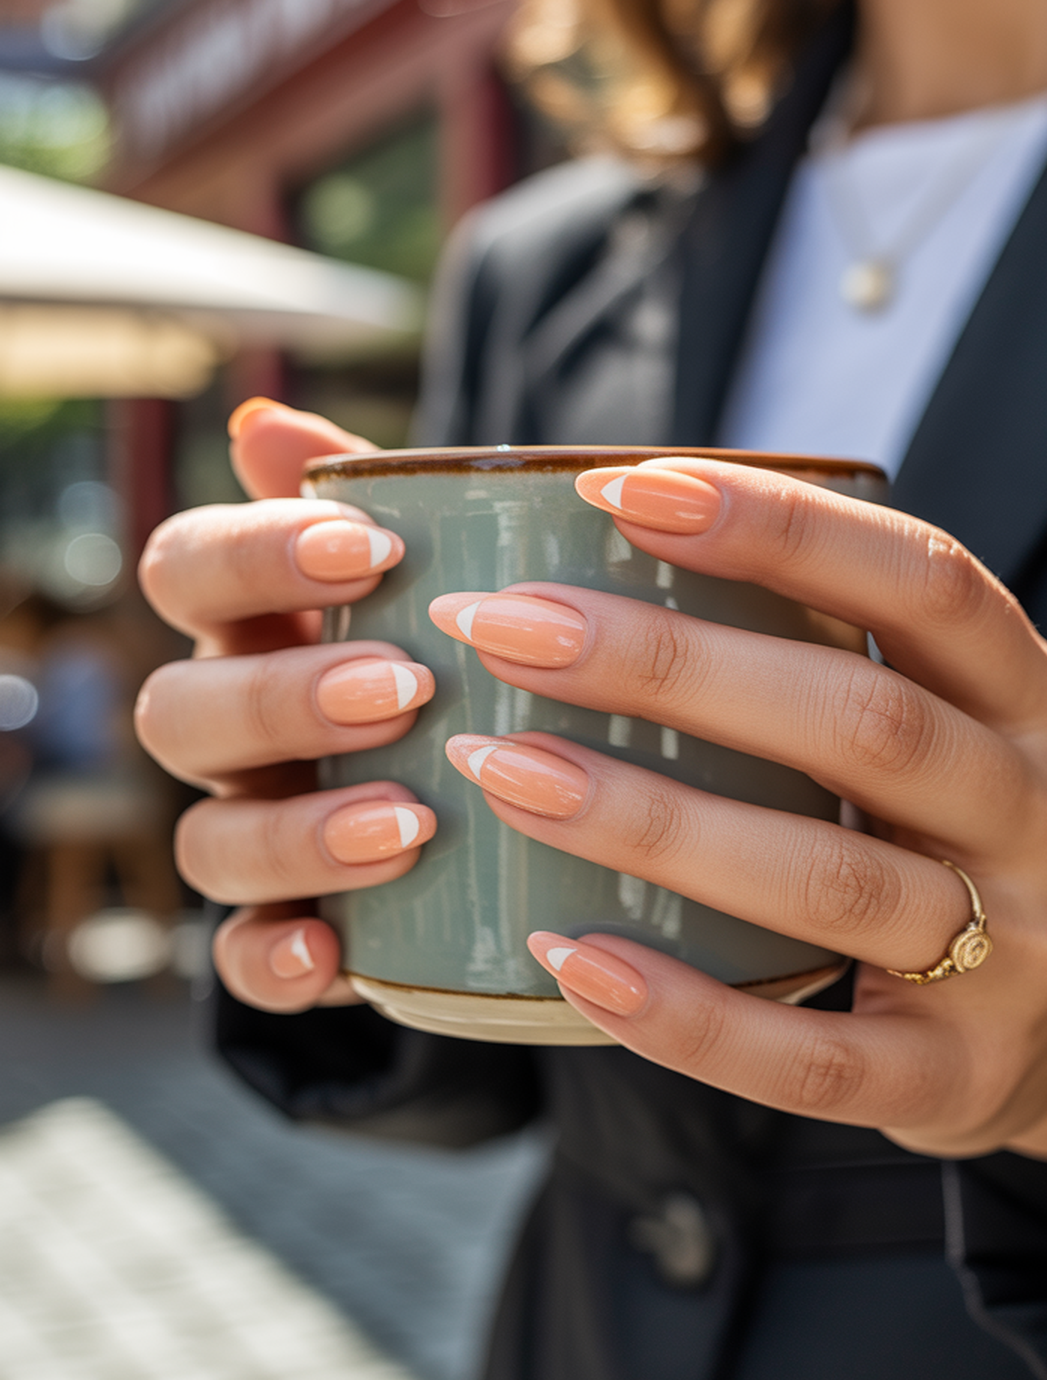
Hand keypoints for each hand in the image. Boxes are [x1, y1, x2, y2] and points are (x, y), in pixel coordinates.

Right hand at [135, 401, 438, 1012]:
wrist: (532, 784)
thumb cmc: (475, 643)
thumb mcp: (452, 566)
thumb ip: (380, 493)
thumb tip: (265, 419)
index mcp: (257, 622)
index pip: (186, 568)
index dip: (255, 554)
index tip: (374, 549)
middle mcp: (233, 728)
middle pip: (180, 712)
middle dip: (282, 698)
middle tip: (405, 689)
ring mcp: (252, 831)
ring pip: (206, 844)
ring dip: (295, 832)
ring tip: (410, 823)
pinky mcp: (288, 931)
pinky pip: (240, 960)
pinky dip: (275, 959)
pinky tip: (331, 951)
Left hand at [430, 458, 1046, 1197]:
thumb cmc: (950, 836)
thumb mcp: (941, 722)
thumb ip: (819, 655)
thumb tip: (589, 563)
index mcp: (1031, 699)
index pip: (926, 583)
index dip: (781, 528)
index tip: (625, 488)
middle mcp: (1039, 816)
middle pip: (864, 724)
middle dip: (672, 666)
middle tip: (511, 629)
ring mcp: (1013, 957)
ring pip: (830, 882)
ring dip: (653, 821)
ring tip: (506, 770)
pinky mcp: (956, 1079)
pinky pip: (810, 1058)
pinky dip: (684, 1013)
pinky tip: (569, 955)